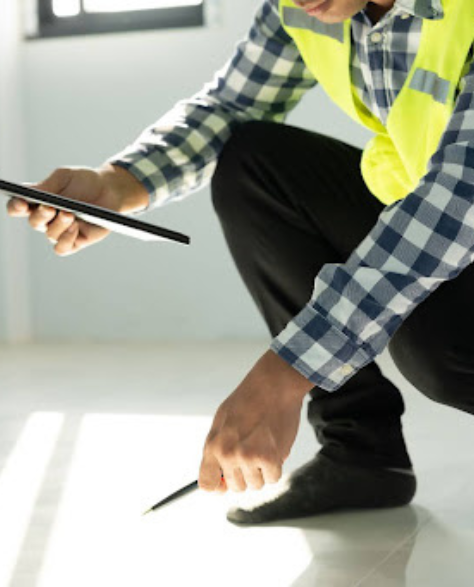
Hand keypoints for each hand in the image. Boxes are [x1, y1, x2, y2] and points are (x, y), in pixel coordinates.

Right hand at [6, 164, 148, 255]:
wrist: (110, 190)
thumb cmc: (84, 181)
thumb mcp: (65, 176)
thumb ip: (48, 185)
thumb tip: (31, 193)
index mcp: (38, 201)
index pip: (18, 207)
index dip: (16, 206)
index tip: (21, 202)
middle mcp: (46, 219)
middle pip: (34, 222)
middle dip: (40, 215)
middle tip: (50, 207)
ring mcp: (60, 231)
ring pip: (50, 235)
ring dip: (58, 225)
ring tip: (69, 214)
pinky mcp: (75, 241)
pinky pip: (62, 248)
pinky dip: (66, 239)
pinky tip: (74, 228)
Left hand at [199, 350, 312, 492]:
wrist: (272, 385)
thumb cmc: (249, 400)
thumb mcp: (222, 421)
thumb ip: (218, 450)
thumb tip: (220, 480)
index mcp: (212, 445)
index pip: (208, 484)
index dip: (219, 486)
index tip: (226, 482)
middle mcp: (228, 455)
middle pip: (236, 486)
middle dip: (245, 474)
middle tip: (253, 451)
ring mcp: (248, 458)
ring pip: (256, 484)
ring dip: (261, 470)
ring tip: (263, 445)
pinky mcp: (270, 458)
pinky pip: (273, 478)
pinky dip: (276, 467)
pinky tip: (274, 446)